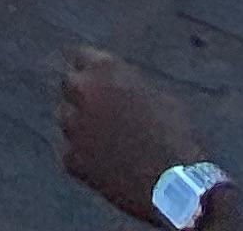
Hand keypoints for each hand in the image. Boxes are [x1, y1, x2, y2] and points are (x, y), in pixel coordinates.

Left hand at [58, 48, 215, 223]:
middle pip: (68, 84)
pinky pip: (70, 151)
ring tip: (106, 141)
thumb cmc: (176, 137)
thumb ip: (126, 85)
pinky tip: (106, 166)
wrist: (177, 185)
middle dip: (80, 94)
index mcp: (106, 69)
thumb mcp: (156, 95)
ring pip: (65, 117)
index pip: (80, 56)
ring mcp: (73, 125)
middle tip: (96, 109)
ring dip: (78, 123)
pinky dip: (83, 157)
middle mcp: (83, 91)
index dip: (88, 68)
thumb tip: (114, 87)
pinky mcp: (71, 158)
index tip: (93, 78)